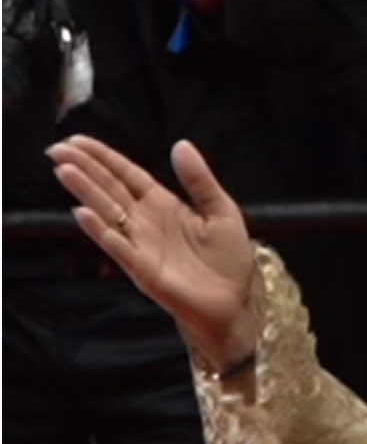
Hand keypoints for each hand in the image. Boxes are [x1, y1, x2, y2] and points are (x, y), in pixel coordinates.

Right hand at [48, 135, 258, 368]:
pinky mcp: (142, 269)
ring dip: (85, 191)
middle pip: (109, 188)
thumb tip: (180, 144)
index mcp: (163, 204)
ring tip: (63, 170)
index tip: (77, 140)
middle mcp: (145, 222)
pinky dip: (100, 230)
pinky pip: (117, 246)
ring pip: (106, 212)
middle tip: (56, 149)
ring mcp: (140, 244)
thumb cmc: (229, 260)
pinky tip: (82, 213)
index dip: (103, 157)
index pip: (126, 175)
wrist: (234, 303)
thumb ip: (200, 181)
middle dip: (84, 168)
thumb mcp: (222, 211)